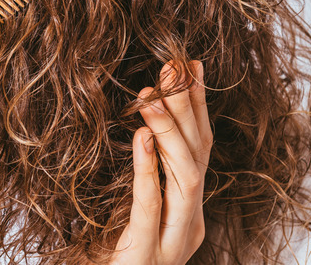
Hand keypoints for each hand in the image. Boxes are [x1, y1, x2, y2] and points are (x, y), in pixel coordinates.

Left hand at [110, 60, 212, 264]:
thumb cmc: (110, 257)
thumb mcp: (131, 211)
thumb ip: (143, 175)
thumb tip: (139, 124)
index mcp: (187, 212)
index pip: (200, 150)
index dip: (198, 107)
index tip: (192, 66)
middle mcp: (188, 224)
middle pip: (199, 158)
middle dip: (189, 108)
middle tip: (176, 65)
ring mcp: (172, 243)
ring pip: (184, 179)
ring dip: (169, 132)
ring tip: (152, 94)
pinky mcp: (145, 255)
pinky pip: (150, 207)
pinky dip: (146, 170)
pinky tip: (139, 137)